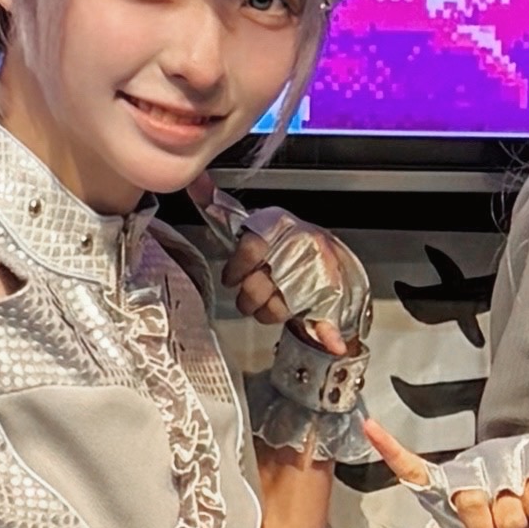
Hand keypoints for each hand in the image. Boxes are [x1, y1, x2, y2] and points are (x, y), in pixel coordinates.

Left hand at [194, 186, 361, 360]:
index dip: (237, 268)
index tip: (232, 277)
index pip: (252, 247)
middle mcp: (299, 249)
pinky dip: (330, 334)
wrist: (331, 254)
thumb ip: (223, 209)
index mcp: (281, 227)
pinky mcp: (327, 300)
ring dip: (267, 311)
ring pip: (278, 306)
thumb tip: (194, 183)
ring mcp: (314, 276)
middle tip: (250, 294)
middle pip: (260, 284)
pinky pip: (327, 319)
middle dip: (249, 295)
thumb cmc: (289, 240)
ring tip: (267, 304)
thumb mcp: (260, 222)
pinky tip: (334, 343)